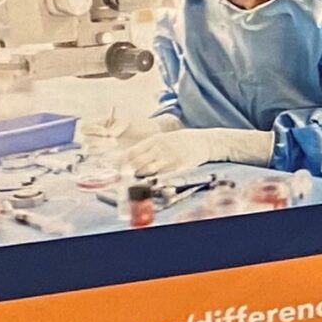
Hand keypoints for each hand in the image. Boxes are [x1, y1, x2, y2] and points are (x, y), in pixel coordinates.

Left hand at [132, 125, 273, 176]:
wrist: (207, 141)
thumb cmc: (185, 141)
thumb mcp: (166, 138)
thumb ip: (150, 147)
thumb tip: (132, 157)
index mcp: (155, 140)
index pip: (132, 152)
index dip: (121, 162)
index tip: (115, 170)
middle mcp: (160, 148)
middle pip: (136, 162)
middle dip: (126, 172)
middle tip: (120, 179)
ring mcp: (169, 157)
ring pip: (147, 170)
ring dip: (138, 177)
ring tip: (132, 183)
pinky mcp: (178, 166)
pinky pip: (162, 175)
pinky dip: (153, 180)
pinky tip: (148, 184)